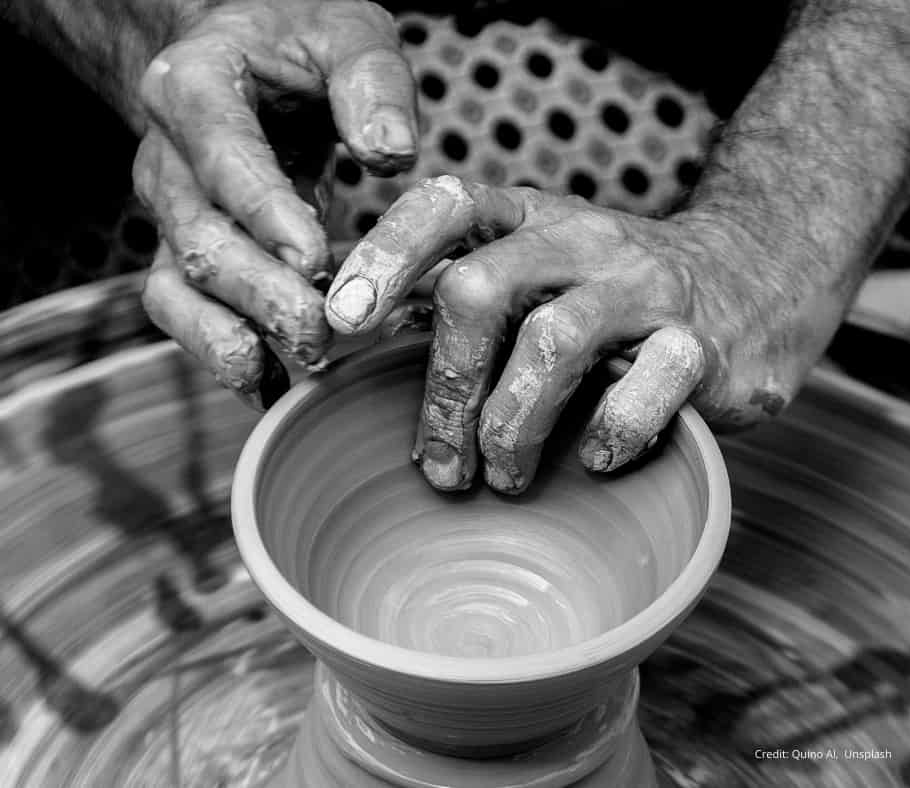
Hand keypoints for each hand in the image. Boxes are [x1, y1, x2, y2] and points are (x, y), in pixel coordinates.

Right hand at [133, 0, 416, 408]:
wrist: (244, 51)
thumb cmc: (301, 39)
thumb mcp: (347, 31)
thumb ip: (372, 82)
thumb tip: (391, 154)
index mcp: (195, 87)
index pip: (221, 155)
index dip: (264, 212)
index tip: (315, 260)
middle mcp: (167, 157)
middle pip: (198, 238)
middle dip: (261, 294)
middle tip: (324, 333)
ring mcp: (170, 214)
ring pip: (176, 289)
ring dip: (232, 338)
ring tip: (297, 367)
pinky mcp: (183, 254)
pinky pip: (185, 314)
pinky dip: (221, 354)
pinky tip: (269, 385)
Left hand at [325, 176, 815, 493]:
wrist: (757, 276)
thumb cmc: (613, 293)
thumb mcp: (540, 268)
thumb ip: (463, 294)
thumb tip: (352, 335)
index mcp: (529, 218)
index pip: (444, 205)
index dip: (385, 255)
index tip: (340, 322)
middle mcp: (581, 240)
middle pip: (480, 289)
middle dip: (444, 386)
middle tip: (437, 464)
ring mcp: (643, 289)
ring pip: (552, 345)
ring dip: (510, 427)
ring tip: (502, 478)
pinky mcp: (700, 345)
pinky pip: (641, 394)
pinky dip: (605, 438)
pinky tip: (591, 462)